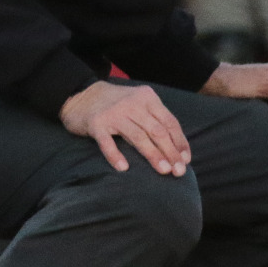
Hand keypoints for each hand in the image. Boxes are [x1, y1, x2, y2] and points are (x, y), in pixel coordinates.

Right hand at [61, 81, 190, 175]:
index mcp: (148, 98)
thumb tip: (176, 149)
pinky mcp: (96, 123)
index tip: (186, 160)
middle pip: (157, 131)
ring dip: (153, 155)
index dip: (180, 142)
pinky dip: (115, 155)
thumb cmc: (116, 105)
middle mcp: (133, 104)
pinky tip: (123, 168)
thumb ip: (155, 120)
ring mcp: (114, 113)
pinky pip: (107, 142)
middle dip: (171, 152)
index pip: (170, 122)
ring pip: (138, 137)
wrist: (81, 95)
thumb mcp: (139, 104)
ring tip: (164, 171)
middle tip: (179, 171)